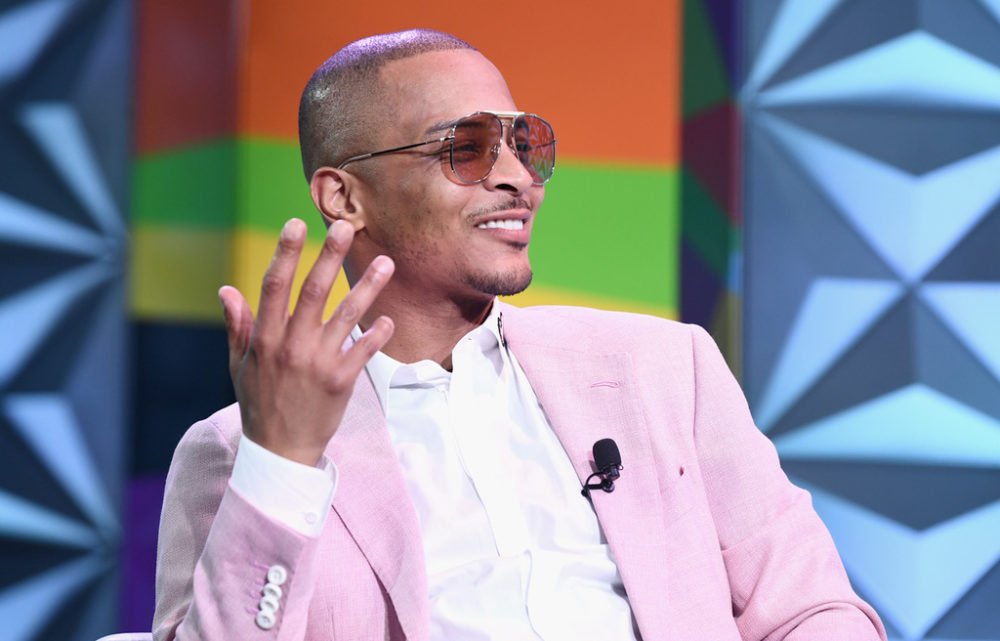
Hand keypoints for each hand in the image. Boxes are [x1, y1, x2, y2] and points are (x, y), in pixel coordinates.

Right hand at [219, 218, 393, 464]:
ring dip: (367, 287)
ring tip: (386, 262)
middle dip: (329, 255)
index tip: (295, 223)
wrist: (280, 451)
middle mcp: (291, 346)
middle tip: (345, 225)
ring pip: (346, 316)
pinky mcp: (340, 382)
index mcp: (265, 338)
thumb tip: (226, 290)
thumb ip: (238, 326)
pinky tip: (388, 319)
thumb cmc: (259, 403)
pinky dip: (377, 334)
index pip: (274, 285)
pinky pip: (362, 351)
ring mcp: (317, 363)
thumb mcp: (240, 365)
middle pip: (313, 291)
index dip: (285, 252)